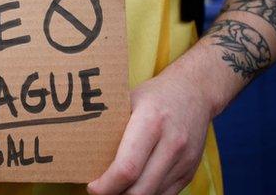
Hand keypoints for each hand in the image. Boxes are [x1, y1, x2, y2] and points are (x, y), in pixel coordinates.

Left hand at [87, 69, 214, 194]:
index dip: (106, 185)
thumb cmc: (154, 95)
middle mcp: (171, 144)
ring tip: (114, 187)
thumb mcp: (127, 100)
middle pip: (139, 190)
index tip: (92, 187)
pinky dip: (145, 194)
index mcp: (151, 123)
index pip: (127, 168)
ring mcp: (184, 160)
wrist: (195, 91)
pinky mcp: (190, 171)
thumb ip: (110, 126)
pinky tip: (133, 185)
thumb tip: (80, 148)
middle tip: (100, 190)